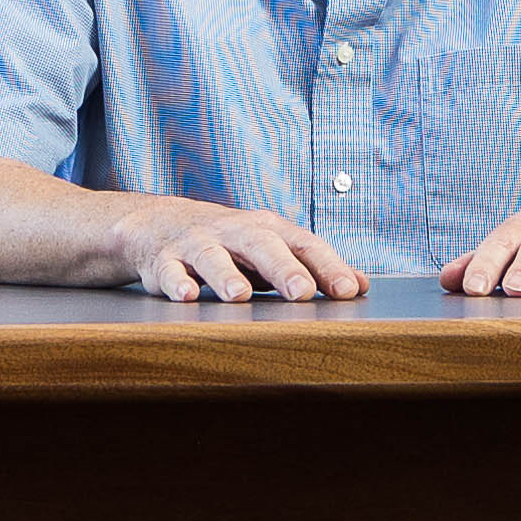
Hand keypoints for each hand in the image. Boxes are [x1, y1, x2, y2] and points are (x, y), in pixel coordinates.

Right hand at [116, 200, 365, 301]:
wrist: (158, 224)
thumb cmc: (229, 243)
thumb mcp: (271, 248)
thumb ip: (313, 267)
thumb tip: (362, 285)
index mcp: (267, 230)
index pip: (303, 245)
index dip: (327, 266)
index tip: (349, 290)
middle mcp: (234, 233)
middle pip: (261, 245)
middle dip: (283, 268)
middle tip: (302, 292)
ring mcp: (198, 244)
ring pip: (212, 257)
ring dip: (226, 275)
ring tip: (240, 296)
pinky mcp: (165, 260)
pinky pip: (169, 270)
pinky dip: (177, 282)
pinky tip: (186, 295)